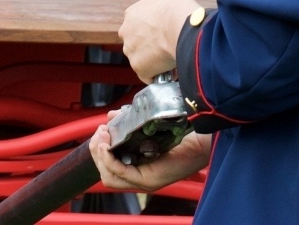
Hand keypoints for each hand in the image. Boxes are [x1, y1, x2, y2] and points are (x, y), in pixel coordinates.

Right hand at [89, 124, 210, 192]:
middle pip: (105, 174)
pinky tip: (107, 147)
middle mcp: (138, 177)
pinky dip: (110, 161)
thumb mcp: (148, 125)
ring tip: (103, 138)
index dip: (98, 149)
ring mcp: (143, 181)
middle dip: (96, 151)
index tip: (100, 130)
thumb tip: (111, 116)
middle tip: (100, 132)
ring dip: (101, 156)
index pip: (107, 166)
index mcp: (136, 165)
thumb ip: (129, 122)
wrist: (202, 139)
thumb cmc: (180, 133)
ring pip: (109, 177)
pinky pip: (121, 174)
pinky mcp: (150, 180)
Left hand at [119, 0, 201, 81]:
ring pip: (141, 59)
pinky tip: (169, 71)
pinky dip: (158, 75)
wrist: (179, 24)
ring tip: (170, 60)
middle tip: (166, 47)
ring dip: (153, 61)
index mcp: (131, 14)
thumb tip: (167, 13)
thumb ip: (160, 8)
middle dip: (149, 47)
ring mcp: (130, 50)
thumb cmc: (177, 9)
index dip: (150, 32)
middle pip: (136, 43)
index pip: (137, 26)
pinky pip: (148, 75)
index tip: (161, 35)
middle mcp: (126, 32)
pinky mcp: (138, 66)